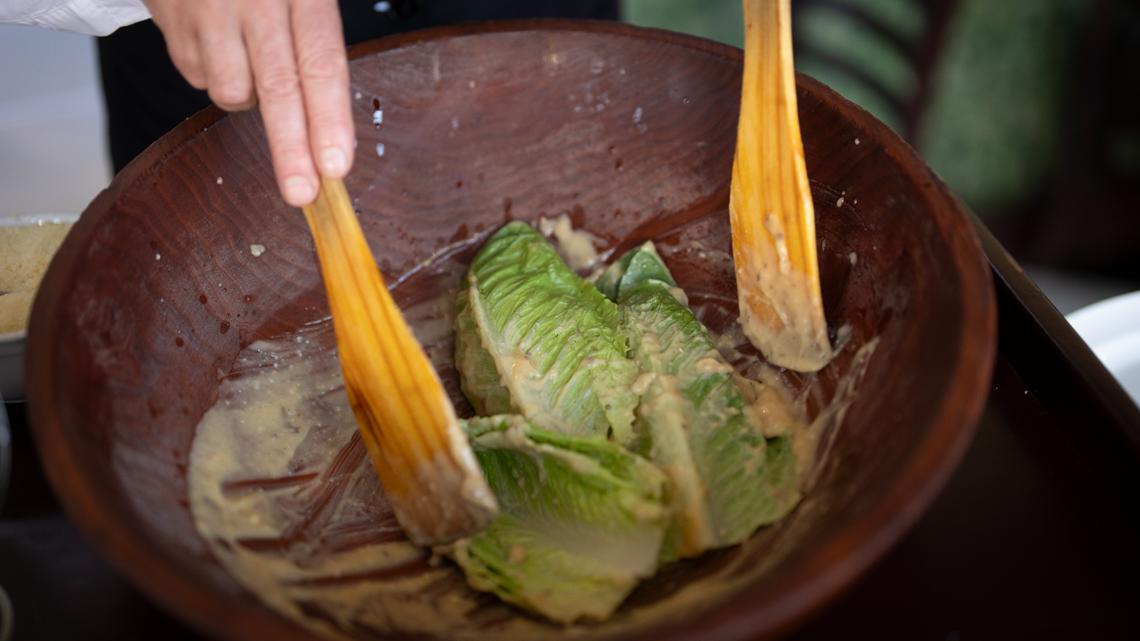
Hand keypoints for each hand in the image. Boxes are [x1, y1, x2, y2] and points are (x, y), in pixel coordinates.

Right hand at [145, 0, 353, 205]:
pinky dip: (212, 72)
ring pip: (230, 91)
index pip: (321, 62)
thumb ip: (317, 33)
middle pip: (277, 88)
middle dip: (291, 150)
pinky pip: (196, 74)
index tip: (335, 166)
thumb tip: (329, 114)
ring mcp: (205, 9)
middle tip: (301, 194)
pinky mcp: (168, 15)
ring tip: (251, 60)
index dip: (329, 119)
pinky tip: (217, 41)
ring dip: (247, 98)